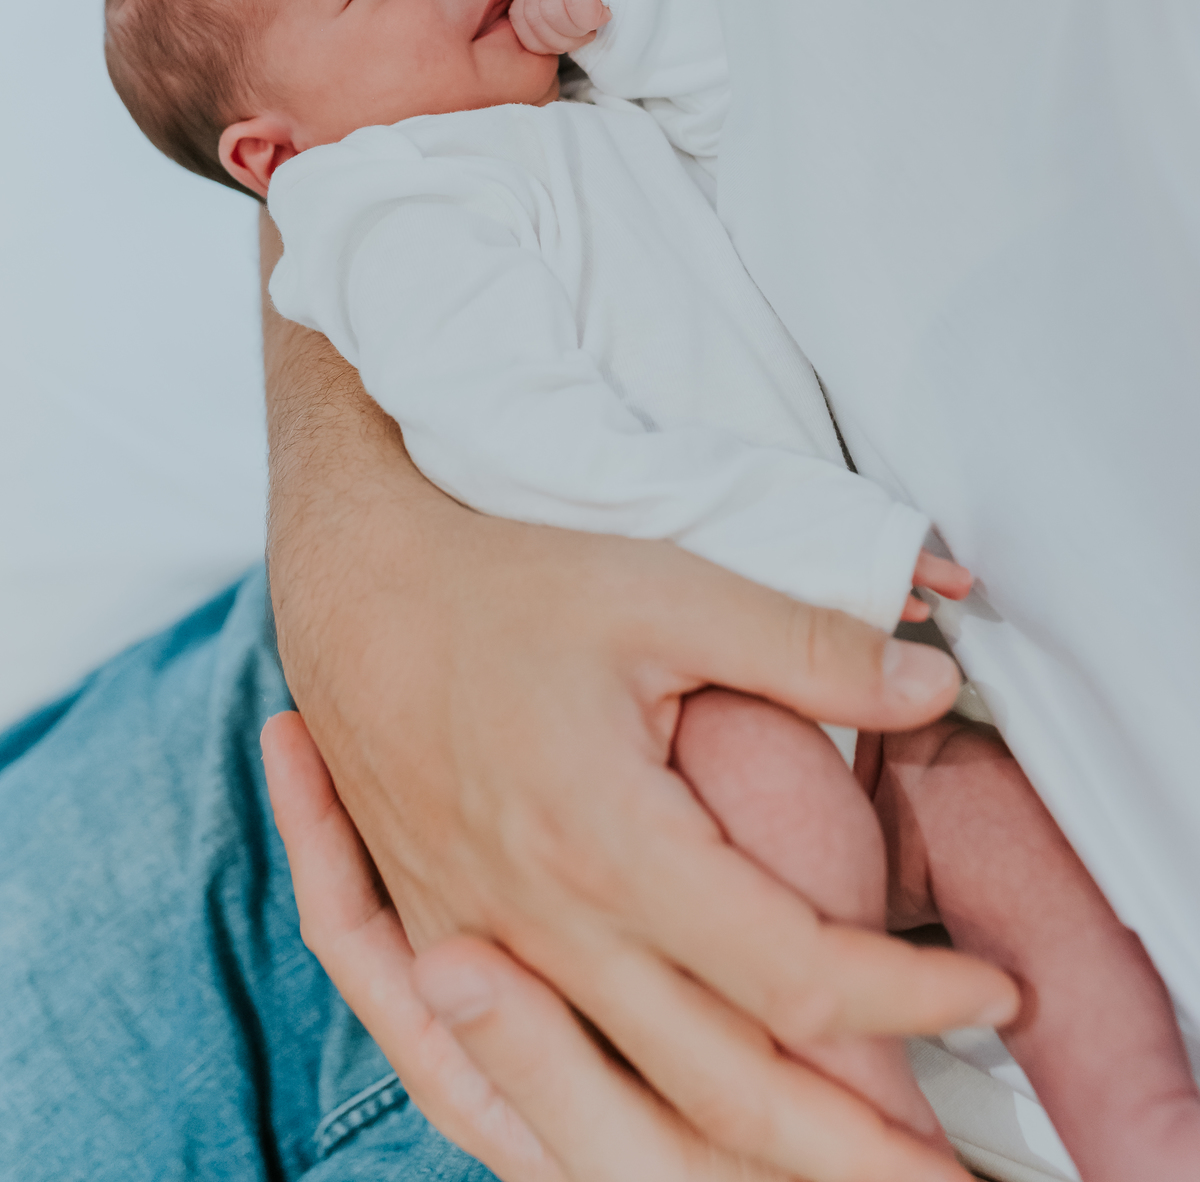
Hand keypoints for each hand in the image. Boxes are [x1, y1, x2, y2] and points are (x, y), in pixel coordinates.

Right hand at [262, 216, 1015, 1180]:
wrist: (353, 583)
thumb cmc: (504, 577)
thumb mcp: (665, 588)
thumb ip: (805, 646)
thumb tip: (930, 685)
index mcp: (608, 844)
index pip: (791, 973)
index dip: (908, 998)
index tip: (990, 994)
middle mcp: (541, 927)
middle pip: (718, 1093)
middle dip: (849, 1149)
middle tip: (945, 1175)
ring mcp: (478, 953)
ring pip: (607, 1128)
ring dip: (722, 1177)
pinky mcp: (436, 946)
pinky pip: (497, 1099)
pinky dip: (567, 1152)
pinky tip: (621, 1163)